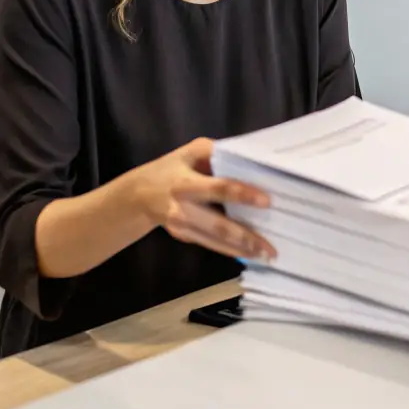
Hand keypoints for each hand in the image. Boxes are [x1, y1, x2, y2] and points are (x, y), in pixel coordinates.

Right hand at [132, 138, 274, 261]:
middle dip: (245, 237)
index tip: (267, 202)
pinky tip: (250, 254)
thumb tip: (250, 160)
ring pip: (215, 241)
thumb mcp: (191, 152)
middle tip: (271, 247)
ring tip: (267, 256)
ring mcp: (182, 226)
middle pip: (218, 224)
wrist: (137, 195)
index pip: (219, 188)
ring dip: (242, 250)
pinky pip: (210, 244)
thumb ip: (217, 154)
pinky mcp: (183, 237)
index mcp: (186, 182)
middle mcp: (183, 207)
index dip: (243, 194)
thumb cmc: (172, 168)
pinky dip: (231, 251)